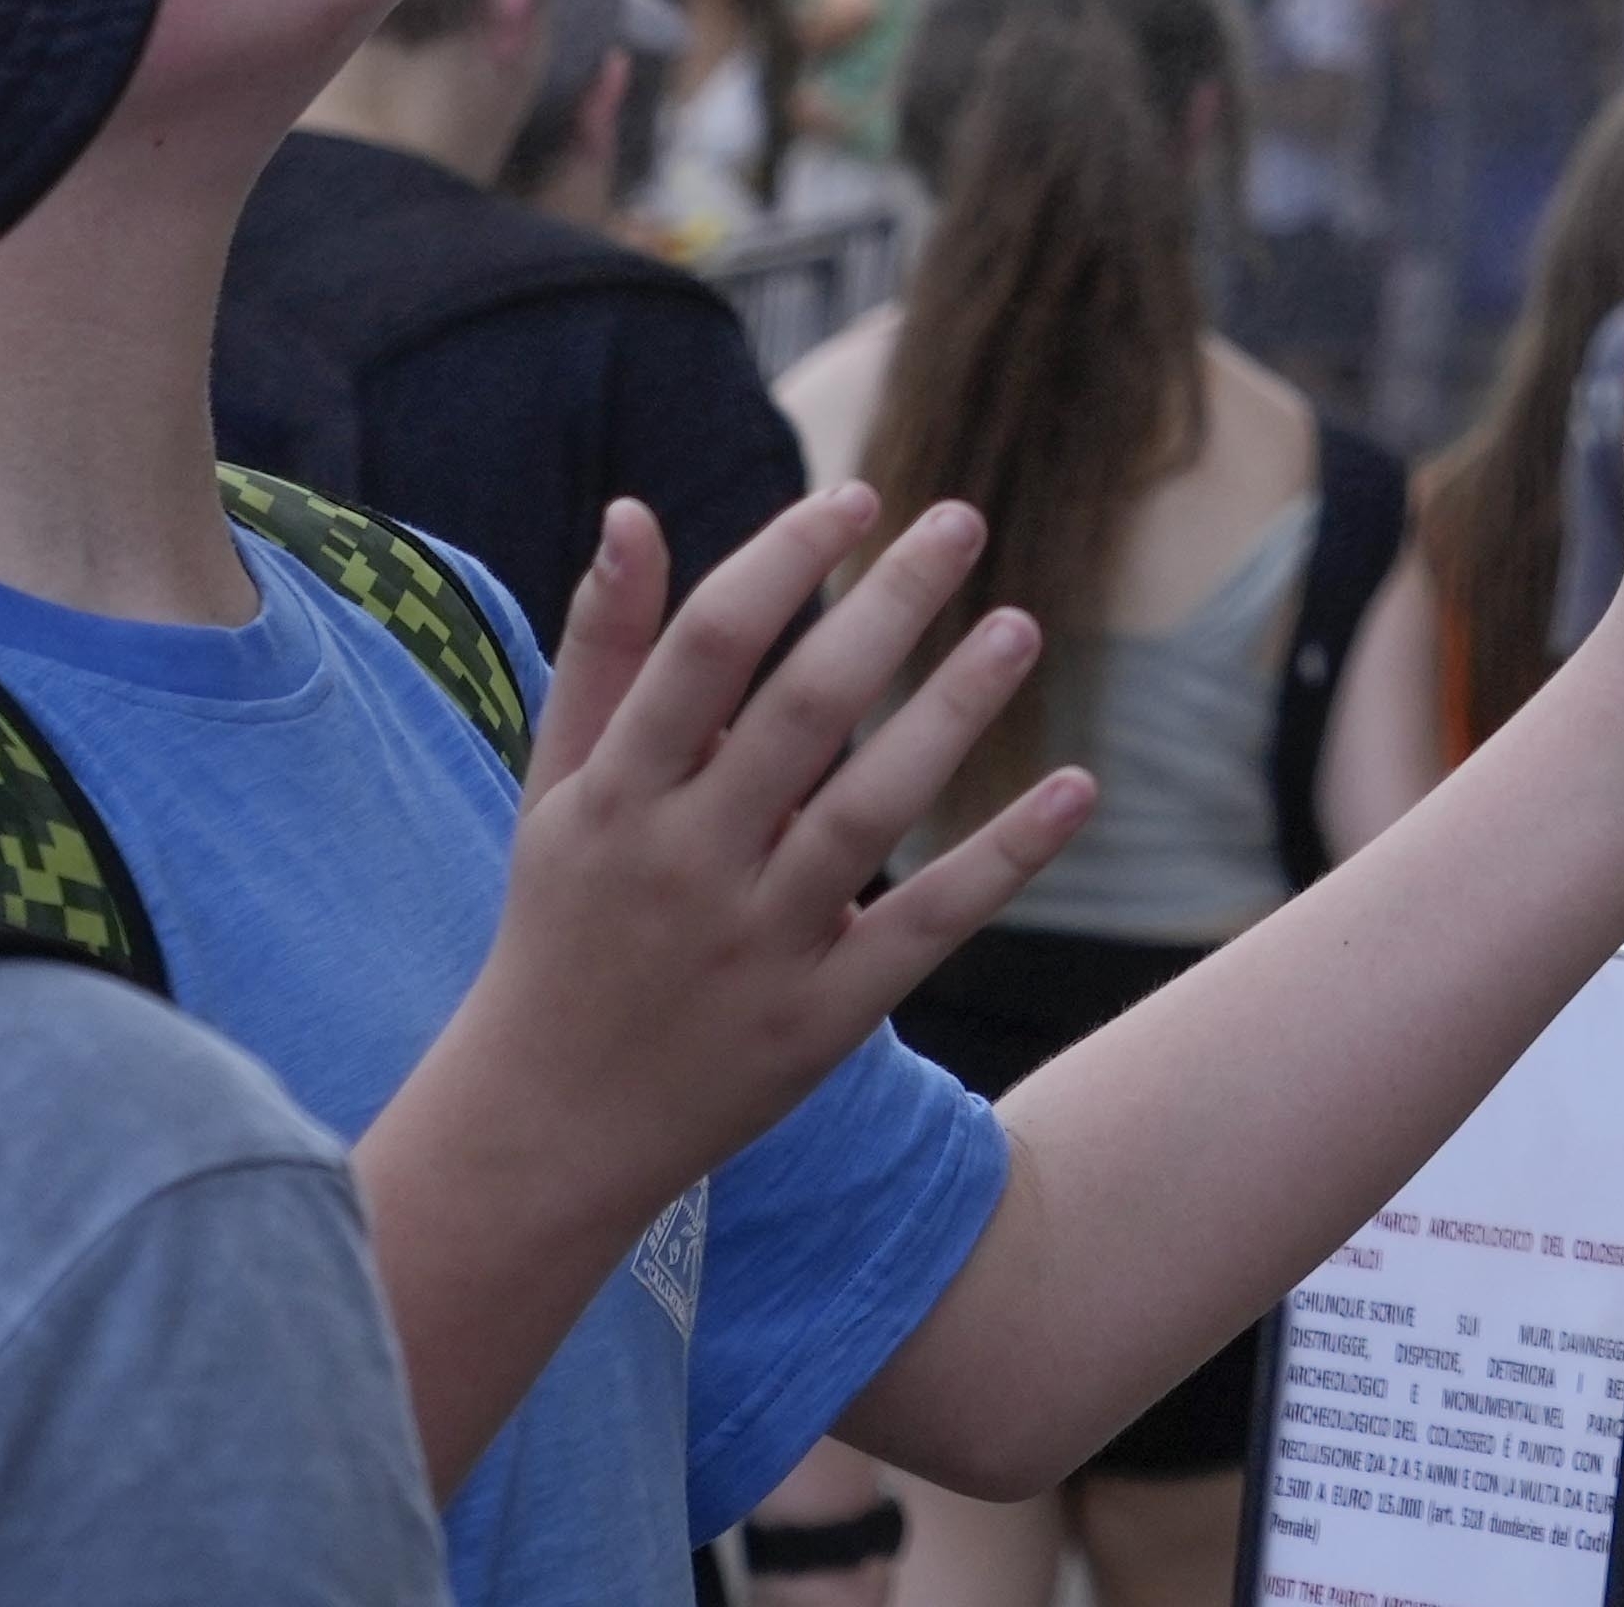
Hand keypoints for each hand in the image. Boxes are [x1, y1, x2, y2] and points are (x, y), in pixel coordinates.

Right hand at [456, 487, 1084, 1198]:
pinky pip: (927, 926)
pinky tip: (1078, 788)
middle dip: (886, 606)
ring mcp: (757, 946)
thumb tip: (633, 511)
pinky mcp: (821, 1018)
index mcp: (616, 798)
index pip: (708, 649)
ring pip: (872, 810)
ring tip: (1020, 625)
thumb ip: (601, 652)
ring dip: (954, 711)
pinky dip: (1005, 858)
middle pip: (804, 713)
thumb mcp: (555, 791)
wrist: (546, 1127)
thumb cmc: (564, 926)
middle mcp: (686, 865)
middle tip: (962, 519)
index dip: (784, 560)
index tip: (855, 496)